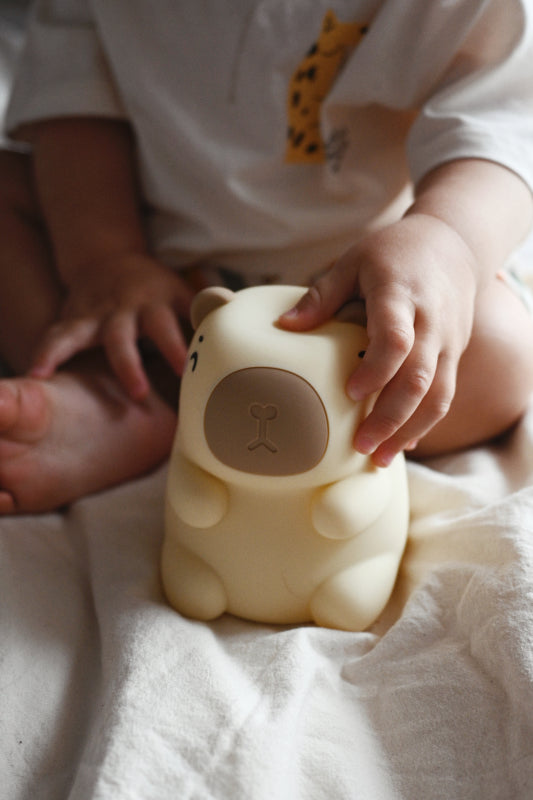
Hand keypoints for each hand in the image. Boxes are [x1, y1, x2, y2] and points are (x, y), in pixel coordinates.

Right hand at [30, 252, 193, 398]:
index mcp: (155, 303)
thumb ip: (206, 314)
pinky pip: (54, 337)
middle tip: (138, 394)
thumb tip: (242, 329)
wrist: (109, 261)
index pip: (169, 328)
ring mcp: (93, 315)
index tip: (189, 373)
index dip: (177, 348)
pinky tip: (34, 373)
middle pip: (123, 336)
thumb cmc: (156, 288)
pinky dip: (42, 353)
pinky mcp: (72, 320)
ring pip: (77, 333)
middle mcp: (122, 309)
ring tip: (46, 374)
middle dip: (129, 364)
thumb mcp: (183, 294)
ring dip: (63, 353)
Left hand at [279, 214, 477, 464]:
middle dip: (391, 417)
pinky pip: (444, 394)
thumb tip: (282, 327)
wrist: (455, 244)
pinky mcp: (455, 354)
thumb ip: (322, 295)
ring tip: (380, 459)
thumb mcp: (354, 261)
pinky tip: (402, 444)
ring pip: (437, 394)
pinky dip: (424, 422)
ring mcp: (447, 341)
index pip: (395, 340)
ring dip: (410, 430)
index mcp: (400, 295)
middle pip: (418, 378)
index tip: (351, 394)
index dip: (376, 371)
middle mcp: (430, 322)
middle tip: (361, 448)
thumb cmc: (394, 252)